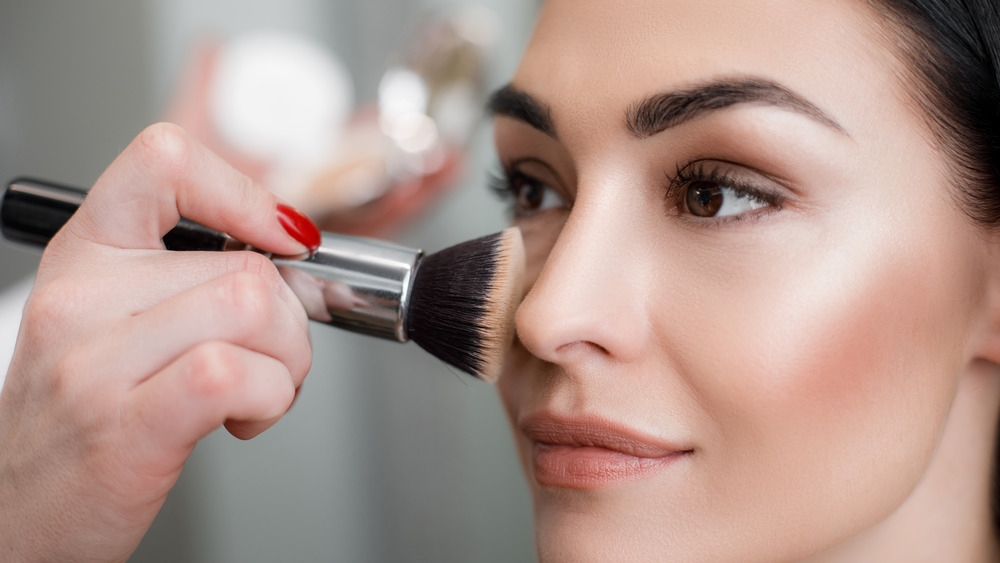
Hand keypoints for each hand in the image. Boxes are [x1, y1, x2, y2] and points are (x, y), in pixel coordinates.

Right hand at [0, 123, 314, 560]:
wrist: (20, 516)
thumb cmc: (83, 421)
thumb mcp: (116, 322)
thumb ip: (189, 276)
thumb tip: (287, 250)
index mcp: (85, 255)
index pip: (164, 160)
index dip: (246, 192)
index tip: (284, 237)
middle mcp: (82, 297)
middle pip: (247, 264)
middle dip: (291, 322)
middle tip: (270, 360)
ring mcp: (97, 362)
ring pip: (254, 308)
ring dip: (289, 361)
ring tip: (259, 391)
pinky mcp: (126, 426)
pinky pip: (236, 373)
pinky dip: (272, 398)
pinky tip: (245, 418)